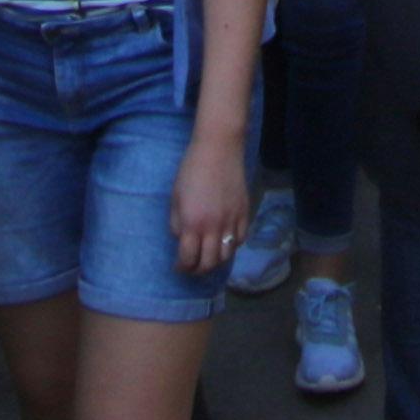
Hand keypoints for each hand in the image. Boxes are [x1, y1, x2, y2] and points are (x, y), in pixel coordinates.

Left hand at [170, 119, 253, 279]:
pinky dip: (231, 246)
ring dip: (216, 261)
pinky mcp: (244, 214)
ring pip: (227, 256)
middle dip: (198, 270)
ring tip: (208, 258)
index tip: (178, 266)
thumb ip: (177, 222)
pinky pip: (240, 240)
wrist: (219, 149)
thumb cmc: (191, 170)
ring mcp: (232, 221)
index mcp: (193, 223)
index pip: (188, 258)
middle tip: (192, 267)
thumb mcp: (175, 197)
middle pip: (209, 263)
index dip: (182, 267)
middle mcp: (214, 227)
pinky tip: (224, 242)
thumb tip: (182, 239)